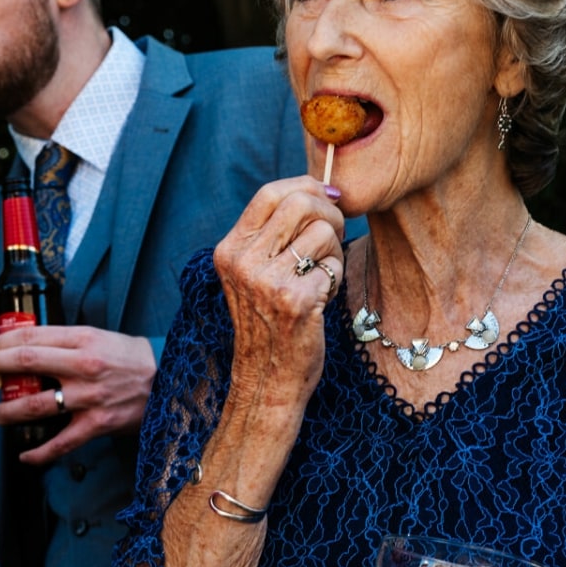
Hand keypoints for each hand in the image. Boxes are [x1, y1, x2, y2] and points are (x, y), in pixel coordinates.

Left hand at [0, 326, 155, 464]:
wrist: (171, 381)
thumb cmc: (131, 358)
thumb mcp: (99, 337)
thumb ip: (66, 342)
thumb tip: (27, 346)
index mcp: (83, 340)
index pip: (32, 337)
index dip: (3, 342)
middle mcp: (83, 366)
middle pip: (26, 364)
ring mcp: (89, 398)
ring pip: (35, 406)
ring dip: (7, 411)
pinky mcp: (97, 425)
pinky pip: (60, 444)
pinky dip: (38, 453)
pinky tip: (24, 455)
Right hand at [212, 177, 343, 418]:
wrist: (268, 379)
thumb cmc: (269, 322)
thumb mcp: (253, 273)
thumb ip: (272, 234)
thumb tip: (318, 190)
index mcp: (229, 250)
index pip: (269, 193)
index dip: (305, 187)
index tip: (326, 198)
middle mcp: (242, 262)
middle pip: (300, 203)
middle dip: (329, 213)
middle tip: (334, 235)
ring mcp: (266, 281)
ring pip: (322, 230)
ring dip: (333, 250)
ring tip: (320, 276)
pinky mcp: (295, 300)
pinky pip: (334, 263)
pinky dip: (336, 276)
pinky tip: (321, 297)